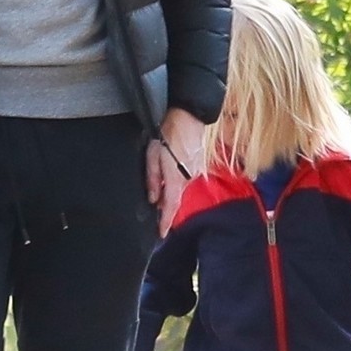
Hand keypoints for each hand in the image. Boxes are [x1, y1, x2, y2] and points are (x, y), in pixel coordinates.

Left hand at [146, 107, 205, 232]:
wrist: (190, 116)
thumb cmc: (169, 134)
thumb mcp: (153, 156)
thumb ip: (153, 179)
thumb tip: (153, 198)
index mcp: (176, 179)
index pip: (170, 206)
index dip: (165, 221)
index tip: (162, 233)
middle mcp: (188, 178)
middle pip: (175, 197)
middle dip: (166, 206)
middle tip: (156, 216)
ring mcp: (194, 171)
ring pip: (180, 186)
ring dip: (171, 190)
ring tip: (159, 192)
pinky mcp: (197, 163)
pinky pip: (184, 176)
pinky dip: (176, 179)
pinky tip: (169, 173)